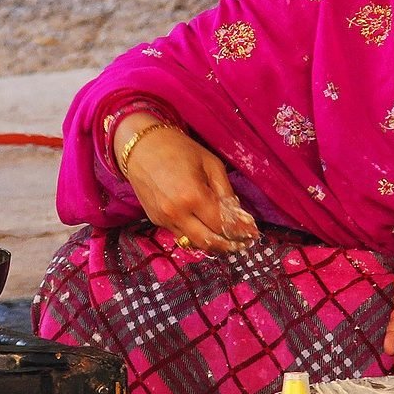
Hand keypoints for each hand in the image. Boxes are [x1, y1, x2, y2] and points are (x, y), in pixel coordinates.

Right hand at [115, 113, 259, 255]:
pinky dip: (195, 235)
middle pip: (208, 241)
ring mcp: (164, 219)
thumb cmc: (179, 149)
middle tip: (242, 244)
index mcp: (193, 196)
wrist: (140, 147)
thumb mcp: (210, 163)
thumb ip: (226, 191)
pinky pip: (180, 235)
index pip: (221, 225)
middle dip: (229, 246)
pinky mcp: (156, 221)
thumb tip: (239, 215)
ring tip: (228, 240)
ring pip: (194, 243)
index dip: (240, 232)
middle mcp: (177, 213)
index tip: (252, 234)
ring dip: (213, 244)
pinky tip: (205, 229)